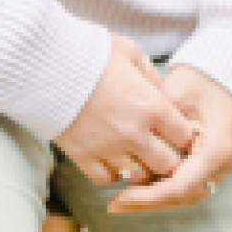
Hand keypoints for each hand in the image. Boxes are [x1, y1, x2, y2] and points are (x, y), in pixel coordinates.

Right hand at [57, 37, 195, 190]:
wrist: (46, 63)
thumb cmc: (90, 53)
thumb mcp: (129, 52)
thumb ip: (151, 76)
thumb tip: (163, 94)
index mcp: (151, 106)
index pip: (185, 136)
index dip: (183, 136)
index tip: (176, 132)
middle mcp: (134, 132)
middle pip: (168, 165)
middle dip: (168, 159)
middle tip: (160, 149)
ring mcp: (108, 148)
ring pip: (138, 176)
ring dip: (140, 168)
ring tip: (135, 156)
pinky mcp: (83, 156)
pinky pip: (106, 179)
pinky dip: (111, 172)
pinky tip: (110, 158)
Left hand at [107, 64, 231, 215]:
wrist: (230, 74)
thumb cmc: (204, 80)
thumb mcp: (178, 91)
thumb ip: (158, 117)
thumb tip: (130, 140)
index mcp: (218, 148)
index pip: (181, 186)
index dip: (149, 196)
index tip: (122, 197)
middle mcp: (224, 163)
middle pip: (183, 196)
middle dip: (148, 202)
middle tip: (115, 205)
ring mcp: (222, 166)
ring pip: (186, 195)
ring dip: (155, 198)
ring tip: (123, 199)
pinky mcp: (213, 164)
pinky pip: (189, 184)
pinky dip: (165, 188)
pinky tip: (140, 186)